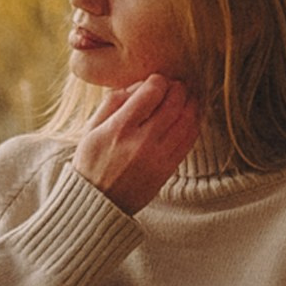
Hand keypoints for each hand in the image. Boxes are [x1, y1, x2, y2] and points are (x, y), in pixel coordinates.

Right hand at [72, 75, 201, 214]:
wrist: (98, 205)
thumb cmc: (91, 164)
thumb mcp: (91, 129)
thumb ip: (113, 102)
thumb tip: (138, 85)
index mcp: (120, 128)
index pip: (153, 91)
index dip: (158, 80)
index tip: (155, 82)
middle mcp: (142, 141)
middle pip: (175, 102)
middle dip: (178, 88)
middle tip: (174, 86)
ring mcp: (158, 157)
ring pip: (188, 119)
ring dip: (191, 103)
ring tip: (185, 98)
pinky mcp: (168, 169)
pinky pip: (190, 140)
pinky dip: (194, 123)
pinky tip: (189, 117)